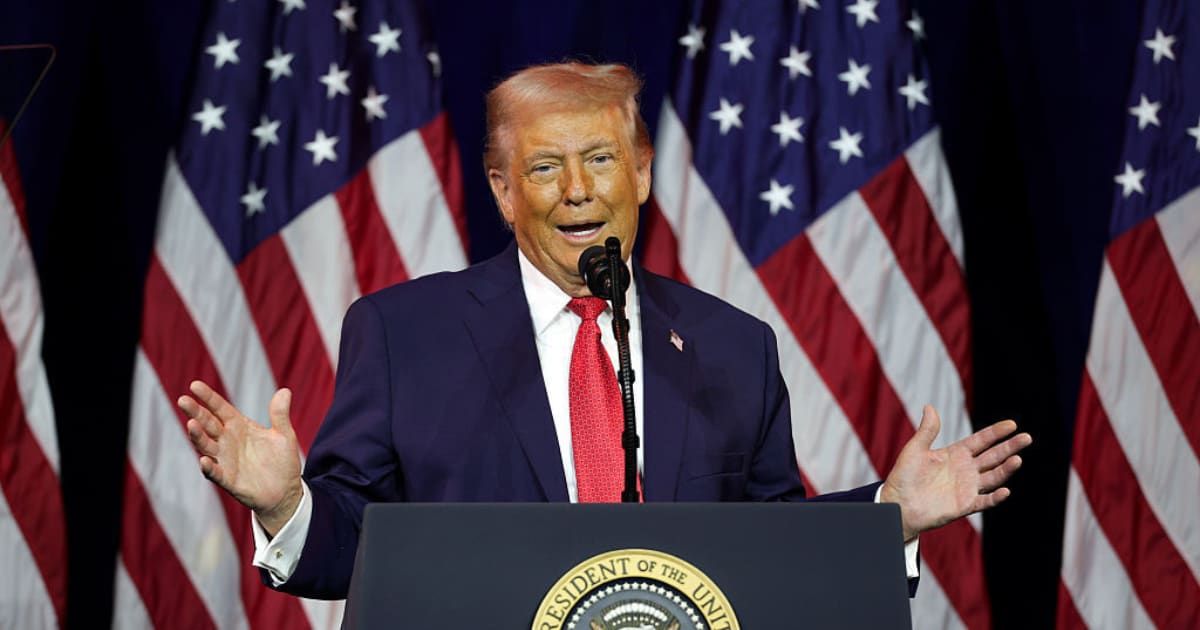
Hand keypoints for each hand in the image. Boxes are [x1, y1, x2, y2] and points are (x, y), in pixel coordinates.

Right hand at [180, 380, 302, 536]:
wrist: (285, 492)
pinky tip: (205, 461)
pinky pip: (215, 473)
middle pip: (208, 424)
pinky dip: (209, 467)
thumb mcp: (284, 435)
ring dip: (198, 436)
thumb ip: (280, 415)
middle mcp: (228, 441)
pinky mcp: (228, 480)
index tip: (194, 385)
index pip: (220, 409)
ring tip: (191, 424)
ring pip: (206, 446)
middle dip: (195, 412)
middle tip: (183, 400)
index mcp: (239, 426)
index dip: (208, 398)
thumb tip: (285, 390)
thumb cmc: (282, 461)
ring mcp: (225, 460)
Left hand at [880, 405, 1031, 540]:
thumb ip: (927, 430)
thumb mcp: (915, 449)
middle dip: (1010, 447)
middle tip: (1027, 437)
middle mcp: (966, 469)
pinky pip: (984, 501)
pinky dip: (996, 497)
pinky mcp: (965, 505)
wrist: (898, 503)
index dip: (996, 433)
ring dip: (1006, 469)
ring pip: (993, 476)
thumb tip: (929, 406)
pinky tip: (1005, 490)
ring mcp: (967, 487)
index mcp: (956, 454)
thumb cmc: (904, 476)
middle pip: (993, 456)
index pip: (981, 440)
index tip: (1012, 424)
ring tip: (1017, 459)